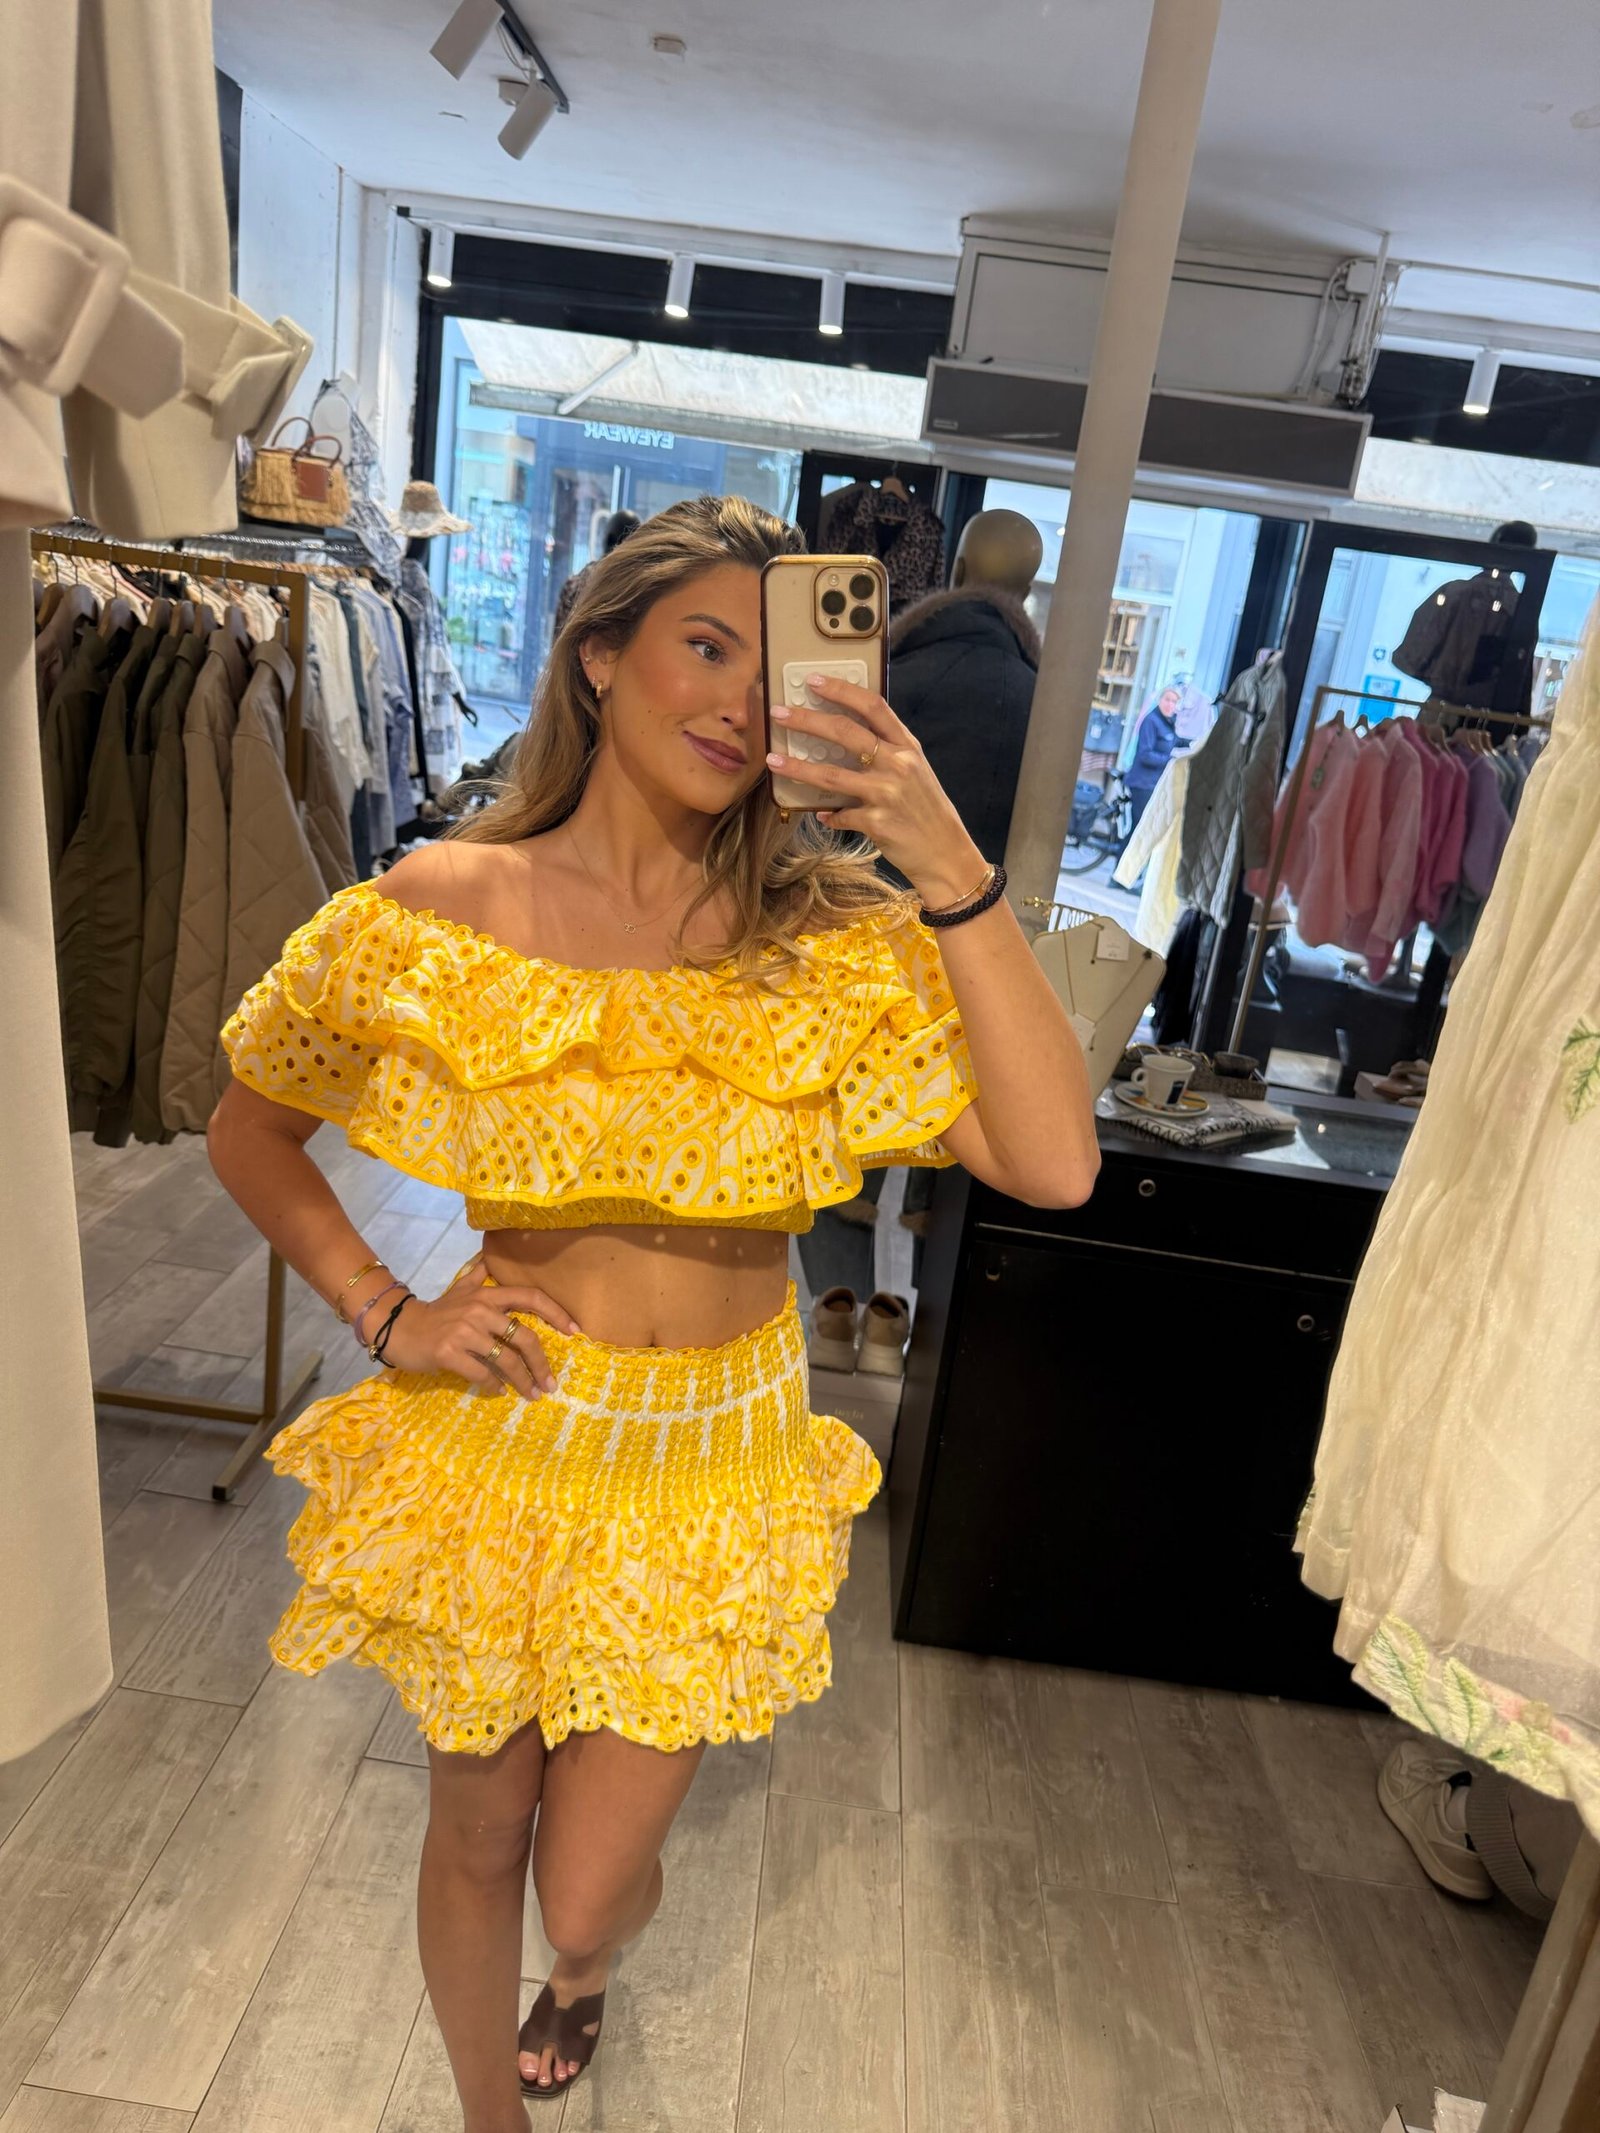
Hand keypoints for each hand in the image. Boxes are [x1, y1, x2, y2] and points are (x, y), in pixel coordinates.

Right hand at [379, 1258, 578, 1398]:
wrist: (399, 1328)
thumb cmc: (435, 1313)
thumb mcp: (459, 1289)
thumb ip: (479, 1276)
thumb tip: (488, 1258)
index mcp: (487, 1295)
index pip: (530, 1297)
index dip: (556, 1312)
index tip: (574, 1331)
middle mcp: (479, 1310)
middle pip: (524, 1336)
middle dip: (541, 1363)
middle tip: (550, 1383)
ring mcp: (464, 1332)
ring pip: (506, 1359)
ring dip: (523, 1381)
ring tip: (532, 1394)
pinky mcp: (449, 1353)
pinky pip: (482, 1373)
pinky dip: (494, 1385)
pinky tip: (499, 1391)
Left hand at [766, 673, 985, 906]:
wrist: (946, 853)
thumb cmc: (927, 810)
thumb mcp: (915, 770)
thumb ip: (888, 751)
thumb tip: (847, 736)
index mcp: (907, 746)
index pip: (873, 706)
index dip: (841, 690)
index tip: (813, 681)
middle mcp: (898, 764)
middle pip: (844, 732)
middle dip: (806, 720)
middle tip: (779, 713)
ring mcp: (886, 794)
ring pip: (831, 775)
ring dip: (797, 767)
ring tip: (772, 760)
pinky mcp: (876, 823)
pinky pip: (840, 815)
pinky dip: (828, 815)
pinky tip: (819, 814)